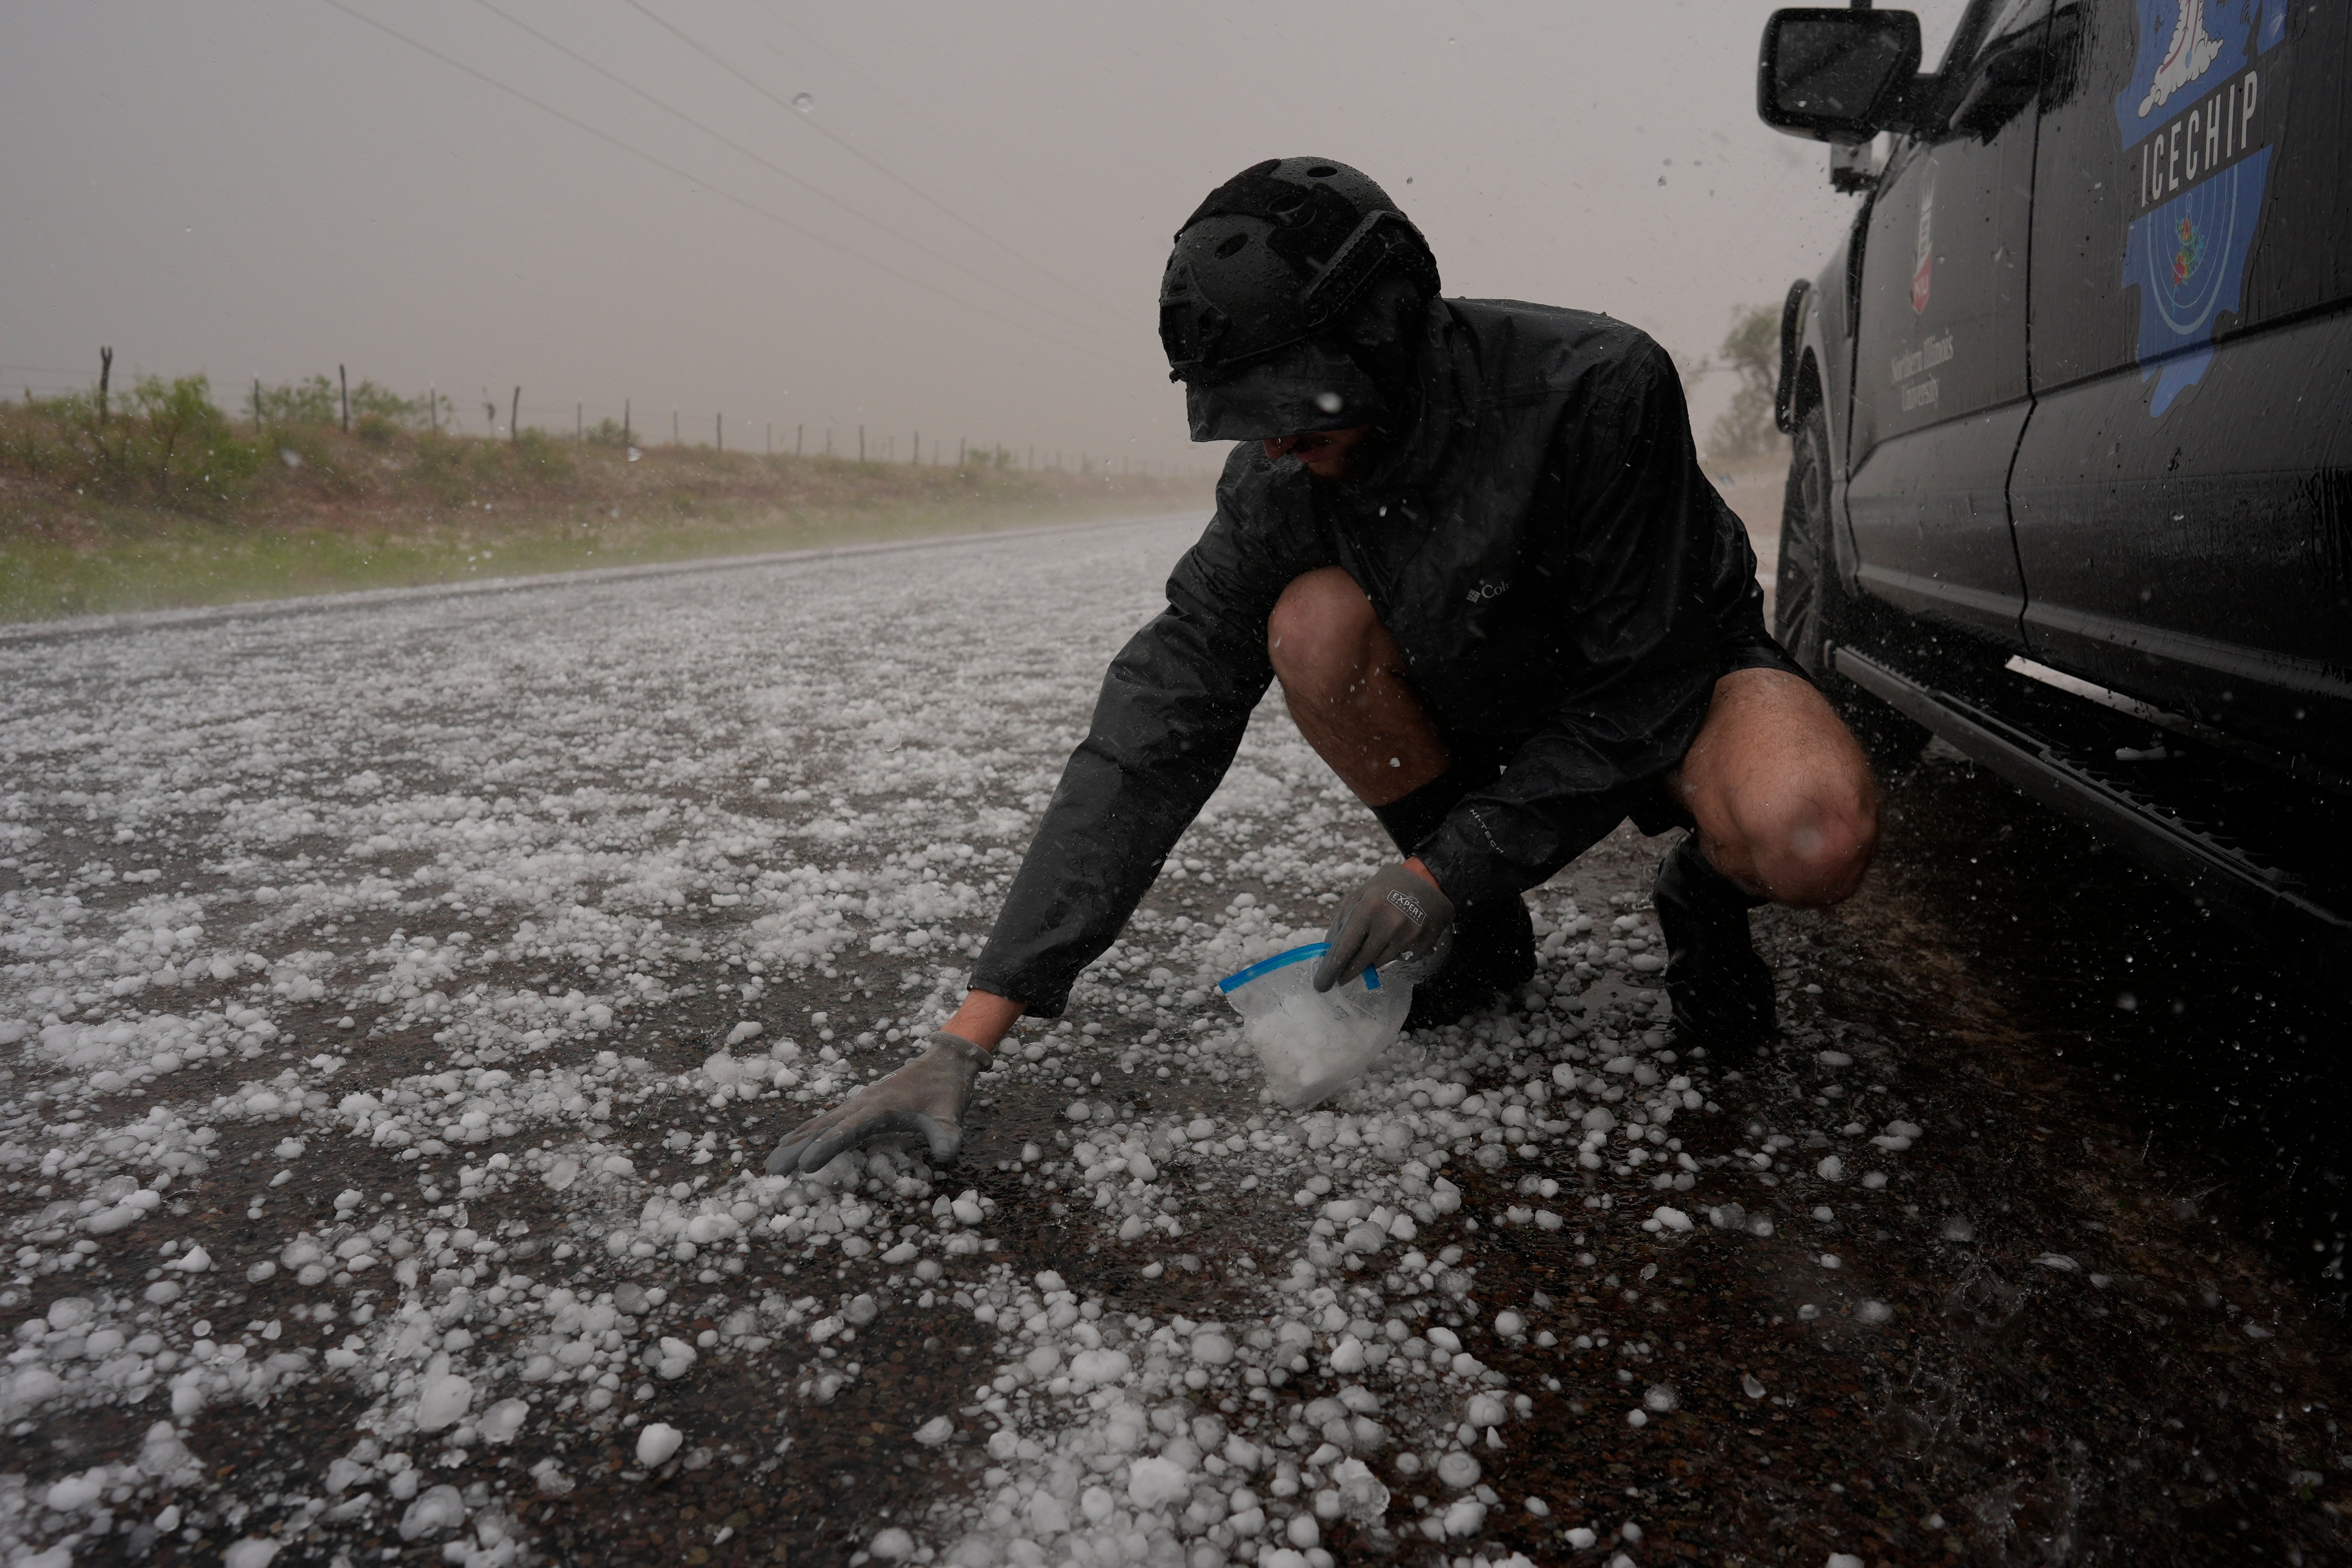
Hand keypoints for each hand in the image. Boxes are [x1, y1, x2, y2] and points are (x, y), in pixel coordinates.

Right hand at [764, 1031, 989, 1174]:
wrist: (945, 1060)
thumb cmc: (947, 1091)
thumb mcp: (951, 1115)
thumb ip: (947, 1136)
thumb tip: (947, 1156)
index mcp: (882, 1106)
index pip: (849, 1130)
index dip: (827, 1148)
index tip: (806, 1165)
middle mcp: (864, 1102)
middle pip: (824, 1127)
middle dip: (798, 1149)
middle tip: (772, 1170)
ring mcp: (859, 1102)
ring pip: (821, 1123)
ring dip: (796, 1142)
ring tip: (772, 1162)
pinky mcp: (860, 1103)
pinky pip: (828, 1119)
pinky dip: (807, 1132)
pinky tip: (793, 1142)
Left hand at [1314, 860, 1453, 990]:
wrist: (1427, 882)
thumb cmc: (1385, 888)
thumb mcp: (1358, 896)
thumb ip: (1341, 922)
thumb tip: (1327, 953)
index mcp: (1369, 907)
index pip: (1346, 947)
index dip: (1332, 968)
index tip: (1322, 984)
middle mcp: (1390, 923)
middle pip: (1362, 960)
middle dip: (1348, 971)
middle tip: (1340, 979)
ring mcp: (1409, 934)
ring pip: (1380, 962)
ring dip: (1371, 960)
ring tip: (1373, 944)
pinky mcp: (1424, 943)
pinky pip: (1400, 960)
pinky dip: (1392, 954)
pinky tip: (1396, 939)